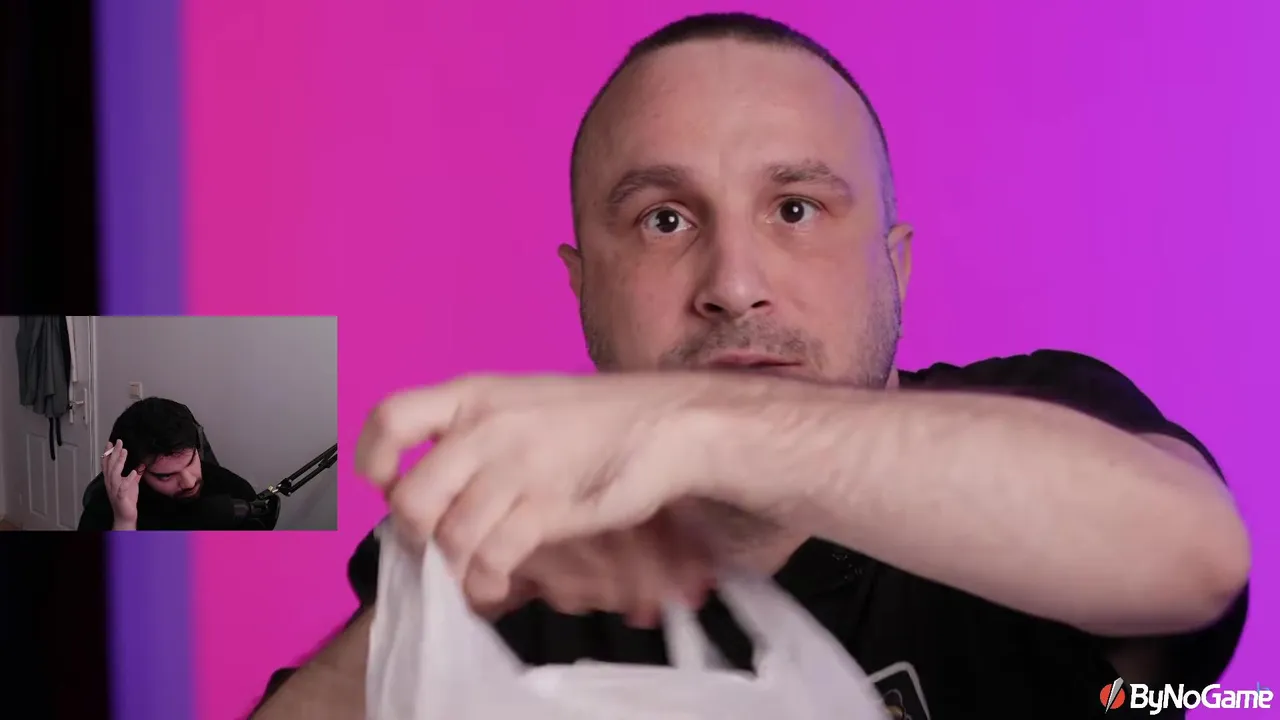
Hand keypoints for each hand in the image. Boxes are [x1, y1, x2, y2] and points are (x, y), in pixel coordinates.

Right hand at [102, 439, 141, 525]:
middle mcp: (111, 483)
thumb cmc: (126, 500)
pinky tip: (134, 472)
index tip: (110, 443)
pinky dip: (128, 479)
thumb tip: (140, 466)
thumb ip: (134, 475)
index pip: (107, 464)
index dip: (108, 453)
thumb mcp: (131, 484)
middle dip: (113, 453)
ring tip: (124, 452)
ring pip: (114, 473)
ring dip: (119, 462)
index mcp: (112, 480)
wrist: (125, 516)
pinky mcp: (121, 496)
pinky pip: (123, 487)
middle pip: (110, 465)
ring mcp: (115, 489)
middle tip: (118, 442)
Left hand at [356, 374, 722, 610]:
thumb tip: (431, 484)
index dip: (373, 460)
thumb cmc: (598, 417)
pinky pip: (491, 559)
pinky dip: (485, 582)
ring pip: (450, 537)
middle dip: (417, 534)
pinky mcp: (546, 508)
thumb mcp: (526, 401)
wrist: (666, 424)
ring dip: (456, 566)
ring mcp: (515, 468)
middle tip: (438, 541)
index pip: (391, 418)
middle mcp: (486, 428)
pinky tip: (497, 583)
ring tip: (474, 570)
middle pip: (411, 498)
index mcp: (475, 394)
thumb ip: (476, 431)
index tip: (385, 484)